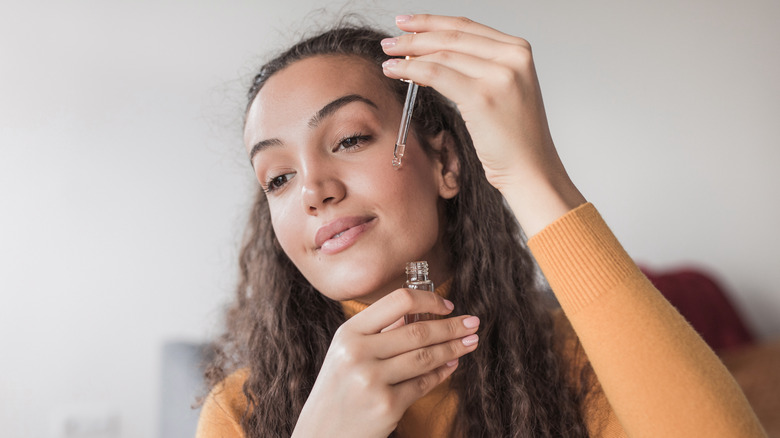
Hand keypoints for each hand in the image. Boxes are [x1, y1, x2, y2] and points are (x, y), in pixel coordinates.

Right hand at [292, 288, 479, 437]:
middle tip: (473, 323)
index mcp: (348, 332)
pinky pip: (423, 384)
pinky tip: (452, 365)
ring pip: (425, 357)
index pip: (398, 301)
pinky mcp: (387, 405)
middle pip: (418, 331)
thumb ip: (379, 332)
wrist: (322, 433)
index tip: (447, 305)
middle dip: (452, 326)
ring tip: (470, 342)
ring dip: (453, 348)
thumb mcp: (346, 353)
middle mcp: (357, 353)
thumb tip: (421, 311)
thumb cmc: (339, 390)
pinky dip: (441, 373)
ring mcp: (372, 380)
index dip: (429, 300)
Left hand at [381, 14, 585, 235]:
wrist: (531, 169)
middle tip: (390, 42)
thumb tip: (435, 54)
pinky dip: (411, 71)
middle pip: (452, 36)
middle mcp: (512, 57)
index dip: (432, 22)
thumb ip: (480, 67)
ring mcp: (499, 75)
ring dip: (409, 54)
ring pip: (441, 54)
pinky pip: (436, 75)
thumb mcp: (504, 90)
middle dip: (415, 36)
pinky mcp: (482, 97)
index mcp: (518, 51)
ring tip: (389, 58)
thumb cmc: (516, 138)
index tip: (408, 23)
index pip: (467, 26)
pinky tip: (395, 71)